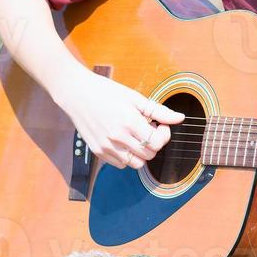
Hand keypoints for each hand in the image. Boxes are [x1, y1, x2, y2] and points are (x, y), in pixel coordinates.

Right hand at [53, 70, 184, 169]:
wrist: (76, 94)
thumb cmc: (105, 92)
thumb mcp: (134, 97)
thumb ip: (158, 111)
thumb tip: (180, 118)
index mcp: (129, 122)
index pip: (157, 142)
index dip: (164, 135)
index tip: (159, 125)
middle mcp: (117, 137)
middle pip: (149, 154)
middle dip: (154, 143)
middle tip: (148, 128)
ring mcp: (106, 147)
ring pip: (136, 163)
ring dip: (141, 152)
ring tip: (135, 136)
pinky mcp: (98, 152)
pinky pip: (120, 164)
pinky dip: (127, 156)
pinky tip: (123, 140)